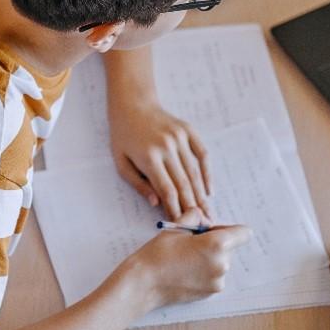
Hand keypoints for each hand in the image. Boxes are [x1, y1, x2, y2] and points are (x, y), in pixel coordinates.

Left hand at [108, 100, 212, 219]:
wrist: (132, 104)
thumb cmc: (123, 136)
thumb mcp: (121, 162)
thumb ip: (138, 184)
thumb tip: (155, 203)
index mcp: (149, 157)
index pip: (167, 190)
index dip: (175, 209)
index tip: (181, 224)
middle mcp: (167, 147)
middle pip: (184, 183)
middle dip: (193, 207)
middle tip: (202, 225)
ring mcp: (180, 138)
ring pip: (194, 172)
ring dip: (202, 195)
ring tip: (208, 213)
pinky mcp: (188, 131)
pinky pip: (202, 154)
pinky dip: (207, 173)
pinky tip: (209, 189)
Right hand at [121, 215, 252, 309]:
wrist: (144, 284)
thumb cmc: (158, 254)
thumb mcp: (177, 227)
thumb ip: (196, 216)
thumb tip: (205, 219)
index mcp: (217, 244)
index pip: (244, 233)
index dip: (230, 229)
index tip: (215, 230)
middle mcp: (222, 264)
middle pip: (230, 247)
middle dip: (216, 242)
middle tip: (192, 242)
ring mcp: (217, 281)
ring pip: (221, 261)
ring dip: (210, 257)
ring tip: (186, 257)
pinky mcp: (210, 293)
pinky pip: (214, 276)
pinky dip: (205, 271)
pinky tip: (186, 269)